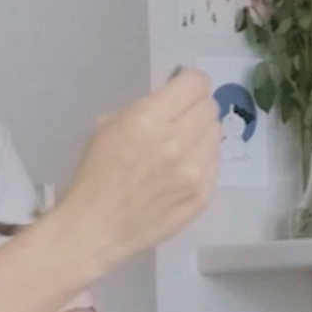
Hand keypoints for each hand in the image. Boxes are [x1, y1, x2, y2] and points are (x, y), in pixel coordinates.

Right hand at [53, 70, 218, 275]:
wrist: (96, 228)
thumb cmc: (95, 174)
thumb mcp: (107, 125)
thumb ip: (144, 107)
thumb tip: (172, 100)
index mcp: (149, 118)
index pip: (197, 83)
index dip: (189, 83)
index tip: (180, 91)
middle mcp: (178, 140)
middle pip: (210, 106)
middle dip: (195, 107)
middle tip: (179, 120)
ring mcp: (195, 170)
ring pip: (216, 133)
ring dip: (201, 134)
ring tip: (179, 148)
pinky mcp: (204, 194)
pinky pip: (215, 163)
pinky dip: (202, 161)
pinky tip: (181, 172)